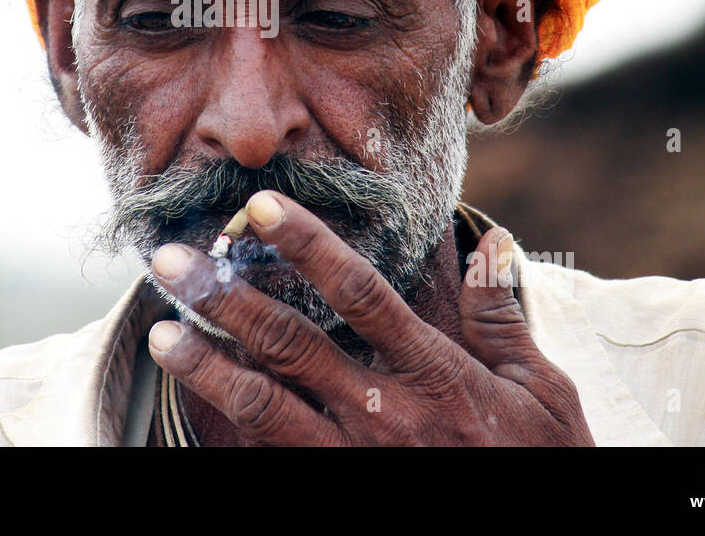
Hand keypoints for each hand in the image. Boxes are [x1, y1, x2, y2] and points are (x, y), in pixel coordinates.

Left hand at [147, 190, 593, 445]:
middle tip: (171, 261)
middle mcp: (385, 414)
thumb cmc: (543, 467)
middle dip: (226, 298)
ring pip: (267, 407)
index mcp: (435, 375)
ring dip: (208, 367)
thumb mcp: (541, 393)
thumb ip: (502, 319)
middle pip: (292, 343)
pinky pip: (274, 461)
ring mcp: (354, 462)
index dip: (307, 245)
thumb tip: (491, 243)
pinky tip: (195, 412)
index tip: (260, 206)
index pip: (360, 293)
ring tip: (161, 334)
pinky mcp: (336, 496)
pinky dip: (232, 435)